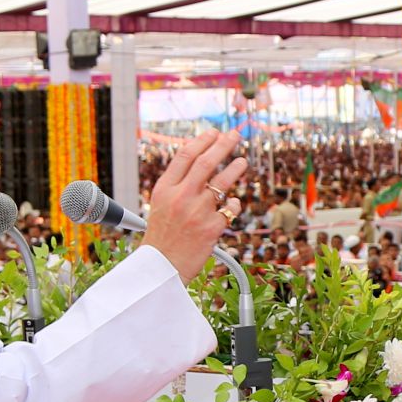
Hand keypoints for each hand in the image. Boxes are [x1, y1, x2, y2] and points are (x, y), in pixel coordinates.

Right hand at [144, 129, 250, 281]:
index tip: (214, 133)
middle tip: (234, 135)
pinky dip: (233, 204)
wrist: (162, 268)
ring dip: (235, 169)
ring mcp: (197, 212)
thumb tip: (197, 163)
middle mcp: (181, 197)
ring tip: (242, 161)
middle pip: (206, 162)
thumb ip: (176, 185)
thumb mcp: (159, 205)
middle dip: (223, 145)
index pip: (185, 155)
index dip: (202, 141)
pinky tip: (232, 203)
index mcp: (164, 189)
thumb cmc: (161, 237)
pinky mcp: (212, 228)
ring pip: (222, 183)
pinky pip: (230, 209)